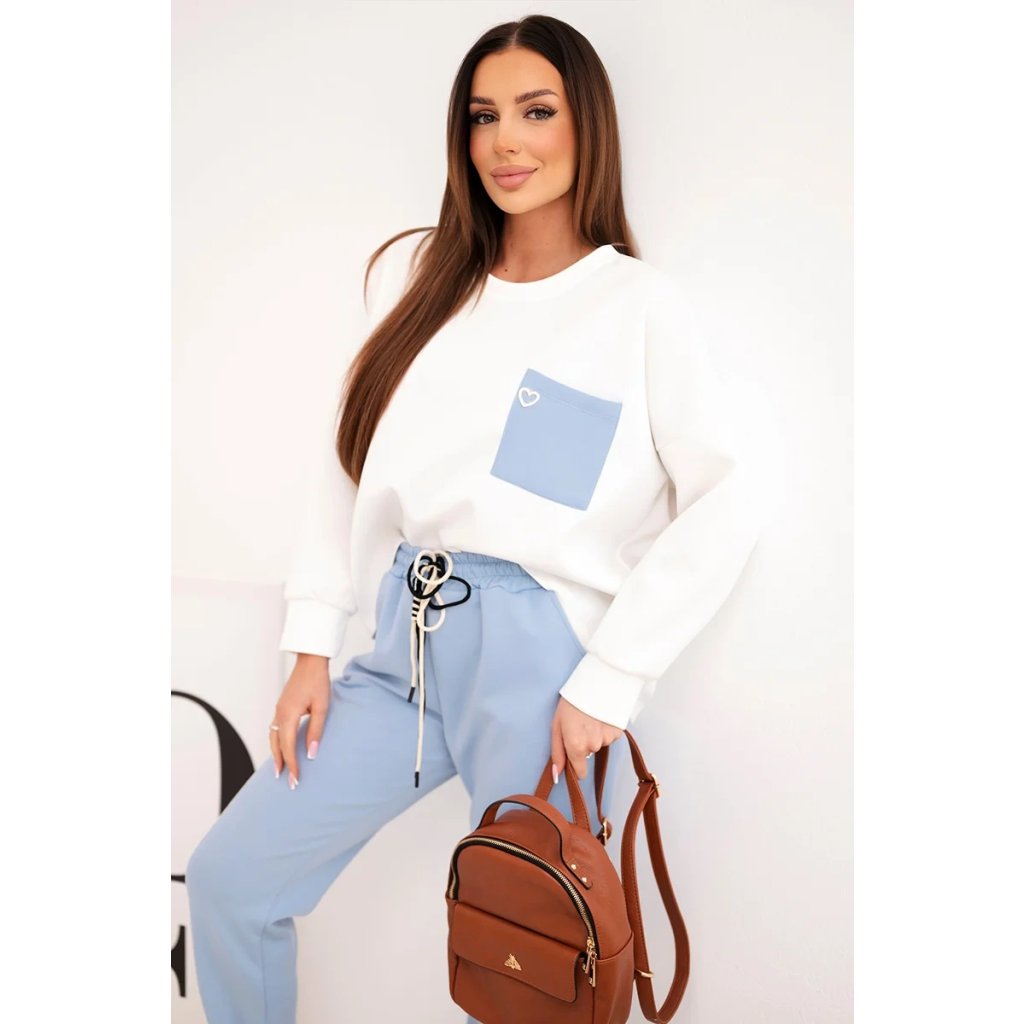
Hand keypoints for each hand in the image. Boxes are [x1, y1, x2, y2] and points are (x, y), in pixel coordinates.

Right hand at [270, 653, 329, 788]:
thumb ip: (316, 731)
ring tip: (280, 770)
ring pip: (273, 738)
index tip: (296, 780)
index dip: (292, 765)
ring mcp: (279, 709)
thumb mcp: (322, 707)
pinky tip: (282, 748)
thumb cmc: (318, 681)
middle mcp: (279, 714)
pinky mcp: (281, 706)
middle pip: (277, 745)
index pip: (288, 747)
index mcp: (288, 715)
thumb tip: (312, 754)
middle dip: (282, 764)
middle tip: (287, 782)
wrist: (310, 661)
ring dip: (277, 754)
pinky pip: (275, 729)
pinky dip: (277, 743)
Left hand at [550, 696, 623, 783]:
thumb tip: (556, 776)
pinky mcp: (618, 732)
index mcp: (576, 747)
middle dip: (585, 743)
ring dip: (595, 735)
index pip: (580, 773)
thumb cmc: (571, 704)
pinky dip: (605, 729)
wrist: (594, 683)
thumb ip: (557, 753)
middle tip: (580, 724)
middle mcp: (593, 746)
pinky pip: (610, 736)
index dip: (577, 765)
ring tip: (591, 717)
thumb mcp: (557, 726)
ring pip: (600, 744)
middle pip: (589, 754)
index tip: (575, 754)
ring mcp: (606, 739)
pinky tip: (601, 716)